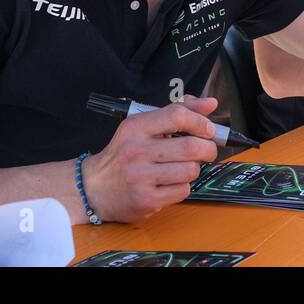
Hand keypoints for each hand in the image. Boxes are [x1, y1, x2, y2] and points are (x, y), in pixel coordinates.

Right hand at [80, 96, 218, 222]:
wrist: (93, 188)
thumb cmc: (122, 155)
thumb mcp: (141, 127)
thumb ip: (175, 112)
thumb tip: (209, 103)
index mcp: (135, 127)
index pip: (177, 115)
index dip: (200, 121)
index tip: (208, 129)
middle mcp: (137, 151)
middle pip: (191, 146)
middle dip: (207, 148)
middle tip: (206, 150)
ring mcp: (141, 177)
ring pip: (191, 170)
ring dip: (193, 169)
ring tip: (182, 167)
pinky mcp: (147, 200)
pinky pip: (183, 191)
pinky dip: (183, 186)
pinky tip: (170, 183)